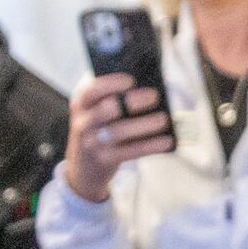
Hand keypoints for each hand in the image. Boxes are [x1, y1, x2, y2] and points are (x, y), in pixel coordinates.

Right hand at [60, 70, 173, 200]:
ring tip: (164, 119)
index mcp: (81, 103)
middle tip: (154, 95)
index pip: (91, 90)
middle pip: (106, 109)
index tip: (131, 80)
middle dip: (131, 101)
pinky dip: (150, 145)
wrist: (84, 168)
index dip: (111, 84)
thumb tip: (146, 85)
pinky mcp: (105, 160)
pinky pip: (130, 151)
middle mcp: (83, 122)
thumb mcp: (95, 111)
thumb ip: (112, 97)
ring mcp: (92, 142)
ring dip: (144, 124)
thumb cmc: (99, 130)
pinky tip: (166, 141)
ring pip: (119, 132)